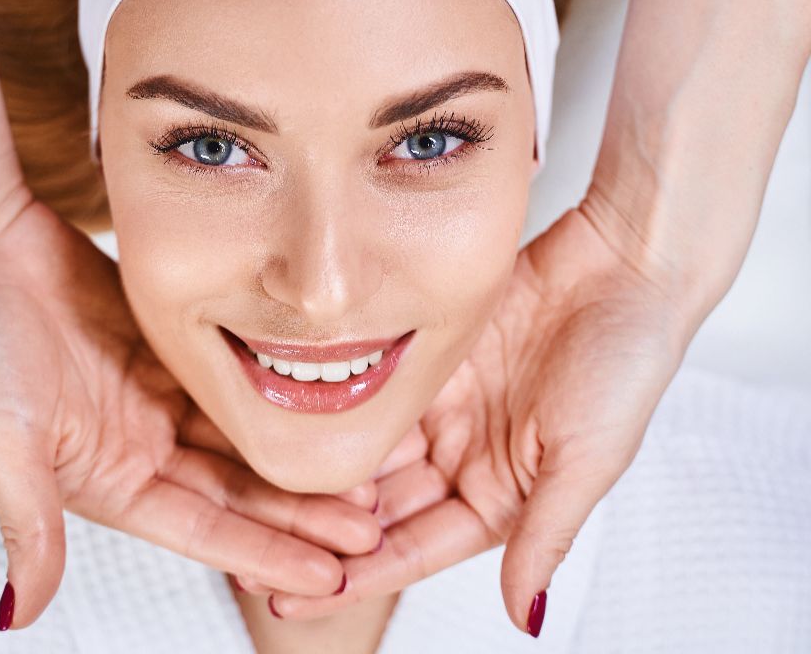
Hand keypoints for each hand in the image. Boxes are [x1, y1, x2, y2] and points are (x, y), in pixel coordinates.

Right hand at [0, 198, 380, 628]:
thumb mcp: (5, 436)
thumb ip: (27, 522)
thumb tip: (16, 615)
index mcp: (110, 480)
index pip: (205, 529)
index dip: (267, 553)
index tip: (330, 578)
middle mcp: (142, 445)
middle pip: (239, 491)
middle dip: (302, 517)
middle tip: (372, 535)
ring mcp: (160, 397)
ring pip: (246, 440)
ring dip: (300, 461)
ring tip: (367, 480)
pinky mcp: (172, 351)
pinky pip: (237, 380)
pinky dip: (279, 399)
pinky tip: (327, 406)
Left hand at [268, 203, 693, 634]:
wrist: (625, 264)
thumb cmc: (627, 362)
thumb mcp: (587, 458)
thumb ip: (545, 533)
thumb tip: (524, 618)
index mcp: (500, 494)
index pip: (416, 547)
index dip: (359, 576)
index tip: (298, 598)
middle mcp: (464, 454)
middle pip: (380, 504)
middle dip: (323, 529)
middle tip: (255, 545)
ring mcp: (442, 403)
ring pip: (367, 449)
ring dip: (322, 469)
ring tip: (258, 489)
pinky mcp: (429, 354)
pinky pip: (372, 386)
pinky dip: (336, 405)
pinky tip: (290, 416)